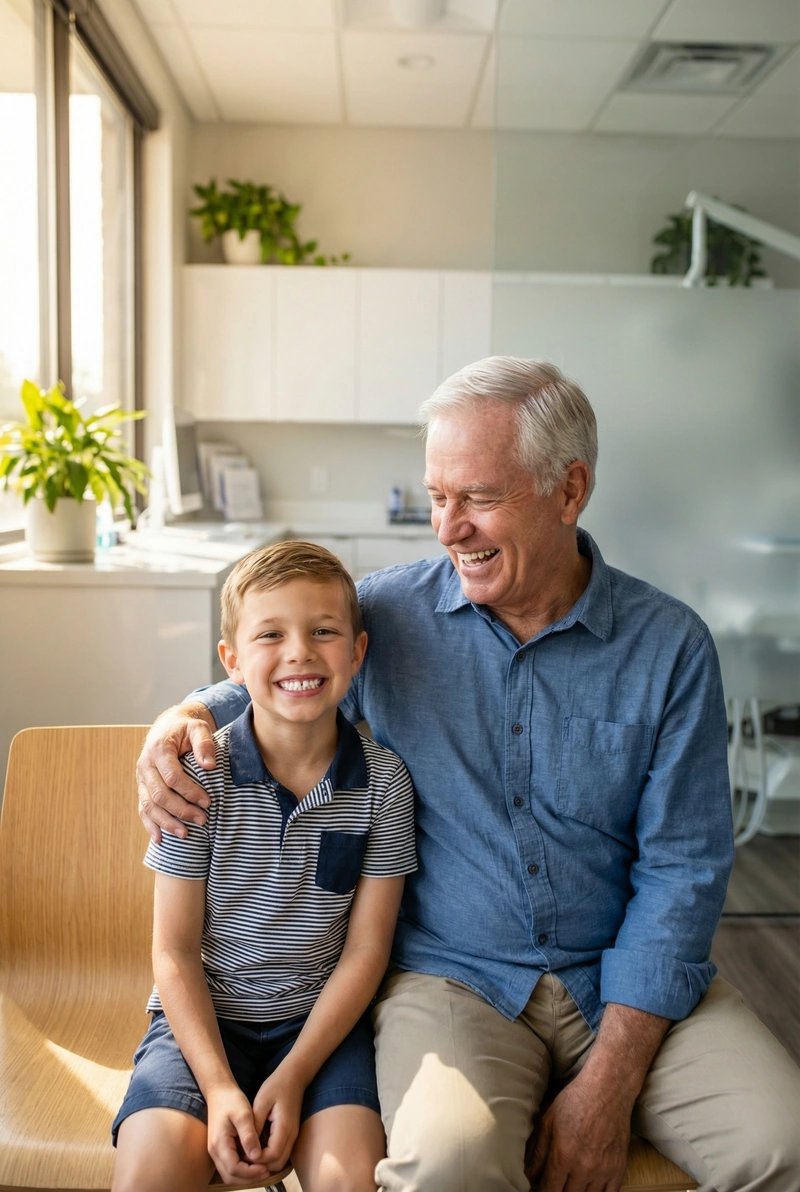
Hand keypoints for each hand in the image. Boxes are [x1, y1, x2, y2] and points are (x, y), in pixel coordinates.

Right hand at [137, 705, 215, 842]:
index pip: (172, 776)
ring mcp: (141, 778)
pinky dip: (150, 825)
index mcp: (159, 749)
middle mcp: (145, 765)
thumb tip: (209, 765)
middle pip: (159, 794)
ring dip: (167, 822)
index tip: (207, 802)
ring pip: (149, 805)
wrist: (168, 727)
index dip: (189, 791)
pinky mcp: (142, 787)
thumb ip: (205, 743)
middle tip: (202, 820)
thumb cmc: (186, 729)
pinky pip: (143, 809)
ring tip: (185, 834)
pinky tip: (160, 839)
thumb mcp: (198, 728)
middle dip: (181, 810)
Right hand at [207, 1083, 270, 1184]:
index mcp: (219, 1143)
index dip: (250, 1172)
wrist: (219, 1091)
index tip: (265, 1167)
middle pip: (230, 1176)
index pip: (234, 1169)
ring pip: (229, 1174)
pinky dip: (242, 1169)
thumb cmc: (231, 1100)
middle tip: (266, 1172)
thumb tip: (256, 1156)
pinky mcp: (220, 1148)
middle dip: (249, 1178)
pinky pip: (229, 1166)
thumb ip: (249, 1135)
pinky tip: (254, 1162)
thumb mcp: (243, 1114)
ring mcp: (215, 1151)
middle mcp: (214, 1151)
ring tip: (262, 1169)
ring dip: (245, 1176)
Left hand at [252, 1067, 304, 1174]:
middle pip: (277, 1163)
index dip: (256, 1159)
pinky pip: (281, 1153)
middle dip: (260, 1164)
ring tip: (249, 1152)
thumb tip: (249, 1147)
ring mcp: (293, 1136)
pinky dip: (270, 1156)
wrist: (293, 1077)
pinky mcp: (291, 1134)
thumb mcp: (261, 1102)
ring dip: (265, 1162)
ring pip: (280, 1161)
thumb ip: (255, 1125)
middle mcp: (291, 1135)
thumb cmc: (276, 1086)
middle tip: (244, 1156)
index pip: (272, 1155)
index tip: (242, 1153)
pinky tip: (258, 1146)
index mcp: (284, 1127)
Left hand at [527, 1068, 630, 1191]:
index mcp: (564, 1155)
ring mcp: (604, 1170)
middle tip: (554, 1183)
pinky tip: (589, 1188)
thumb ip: (538, 1151)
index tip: (539, 1189)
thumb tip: (528, 1174)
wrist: (608, 1089)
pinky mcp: (619, 1169)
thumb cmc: (576, 1101)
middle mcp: (584, 1167)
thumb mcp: (549, 1121)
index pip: (550, 1190)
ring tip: (569, 1184)